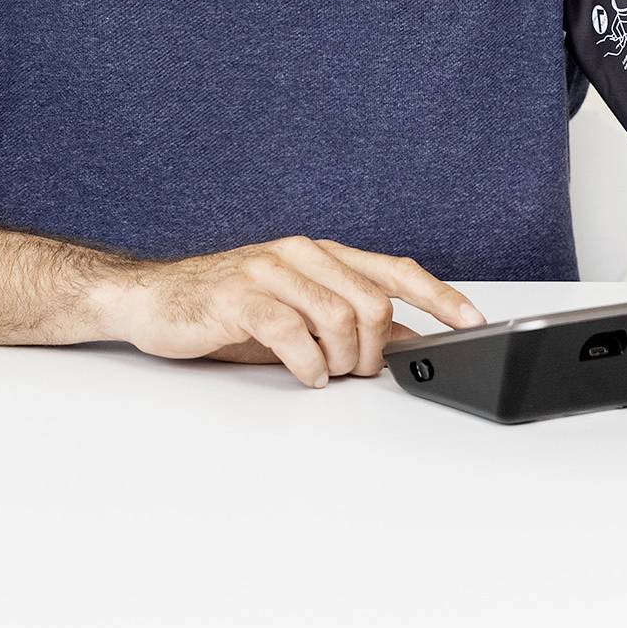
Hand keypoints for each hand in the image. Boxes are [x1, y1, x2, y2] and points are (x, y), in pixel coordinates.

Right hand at [106, 236, 486, 387]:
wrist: (153, 299)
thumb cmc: (228, 309)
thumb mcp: (299, 314)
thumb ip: (352, 323)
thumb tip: (410, 341)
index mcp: (322, 254)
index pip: (396, 269)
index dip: (440, 297)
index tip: (473, 323)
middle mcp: (301, 254)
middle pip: (375, 302)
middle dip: (376, 349)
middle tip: (356, 371)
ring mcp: (270, 270)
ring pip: (340, 317)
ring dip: (342, 360)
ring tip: (324, 372)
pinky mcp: (240, 296)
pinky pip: (294, 333)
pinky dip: (308, 364)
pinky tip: (305, 373)